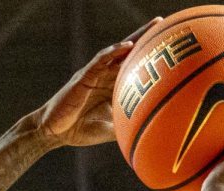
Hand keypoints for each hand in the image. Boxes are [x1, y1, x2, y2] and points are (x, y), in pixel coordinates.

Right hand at [33, 18, 159, 146]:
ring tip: (154, 26)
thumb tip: (150, 132)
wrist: (53, 133)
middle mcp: (105, 77)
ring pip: (117, 51)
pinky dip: (113, 52)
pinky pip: (99, 60)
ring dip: (136, 37)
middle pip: (128, 53)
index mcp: (112, 88)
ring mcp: (95, 74)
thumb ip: (127, 126)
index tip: (169, 47)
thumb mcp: (110, 129)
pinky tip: (127, 45)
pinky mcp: (83, 77)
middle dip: (146, 37)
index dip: (148, 56)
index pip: (133, 67)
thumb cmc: (79, 131)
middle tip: (165, 24)